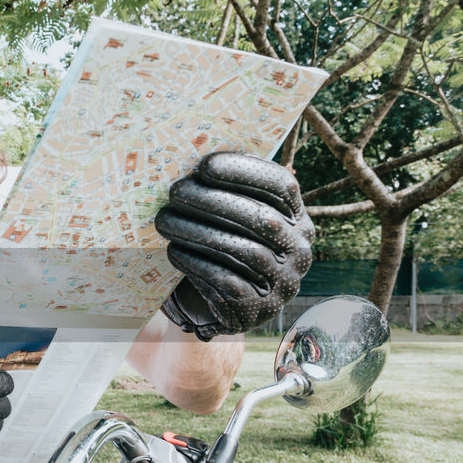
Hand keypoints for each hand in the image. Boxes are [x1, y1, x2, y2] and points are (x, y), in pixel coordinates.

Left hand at [156, 151, 313, 340]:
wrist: (224, 306)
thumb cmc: (224, 249)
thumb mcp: (235, 219)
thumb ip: (231, 192)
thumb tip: (195, 154)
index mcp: (296, 217)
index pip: (282, 186)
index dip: (244, 172)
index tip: (203, 165)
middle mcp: (298, 248)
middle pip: (259, 218)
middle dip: (212, 201)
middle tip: (174, 191)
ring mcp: (284, 281)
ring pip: (243, 251)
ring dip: (198, 232)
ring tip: (164, 221)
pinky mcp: (261, 308)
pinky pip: (228, 281)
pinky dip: (197, 264)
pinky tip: (173, 251)